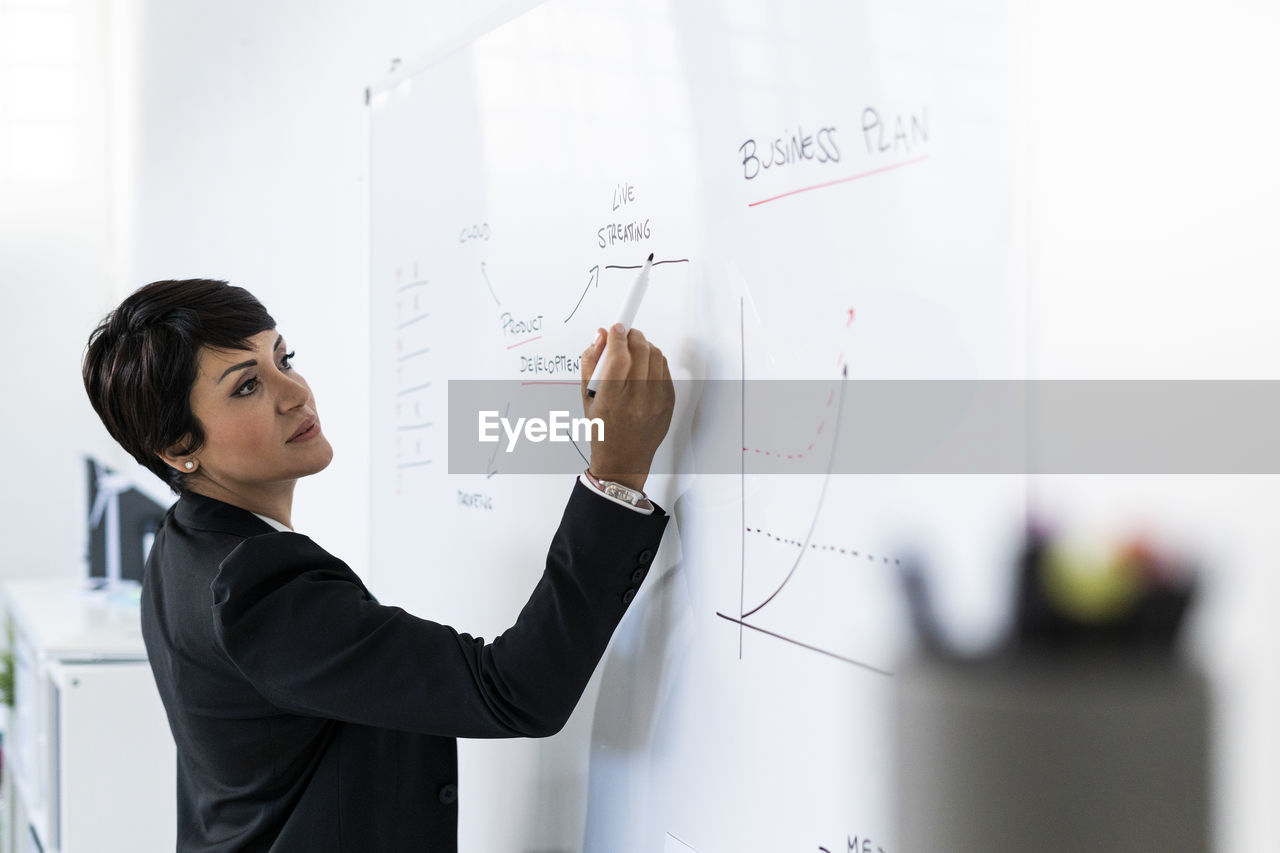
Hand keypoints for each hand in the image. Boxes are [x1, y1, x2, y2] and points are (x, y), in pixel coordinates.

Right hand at [580, 323, 674, 491]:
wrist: (624, 461)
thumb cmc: (603, 430)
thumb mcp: (587, 397)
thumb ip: (590, 362)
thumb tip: (601, 335)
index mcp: (612, 399)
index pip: (619, 356)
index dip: (617, 336)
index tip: (615, 327)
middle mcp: (637, 400)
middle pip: (641, 351)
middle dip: (632, 336)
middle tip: (624, 335)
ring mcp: (657, 402)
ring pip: (656, 356)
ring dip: (644, 347)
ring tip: (633, 352)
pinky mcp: (669, 402)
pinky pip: (665, 369)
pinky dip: (654, 362)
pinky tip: (643, 368)